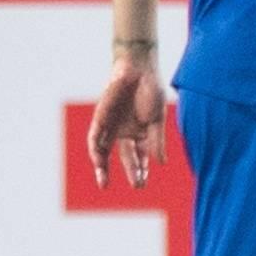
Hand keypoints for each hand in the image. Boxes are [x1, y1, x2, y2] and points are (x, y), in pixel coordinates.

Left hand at [86, 53, 167, 189]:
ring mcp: (111, 126)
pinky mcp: (100, 118)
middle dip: (132, 171)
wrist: (137, 68)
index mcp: (141, 132)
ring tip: (104, 182)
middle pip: (126, 157)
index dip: (142, 169)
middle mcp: (125, 132)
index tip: (144, 181)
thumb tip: (162, 163)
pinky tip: (98, 161)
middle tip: (137, 186)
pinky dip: (95, 150)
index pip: (141, 155)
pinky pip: (94, 138)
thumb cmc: (150, 90)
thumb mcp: (157, 119)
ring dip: (103, 167)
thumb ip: (157, 141)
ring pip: (104, 151)